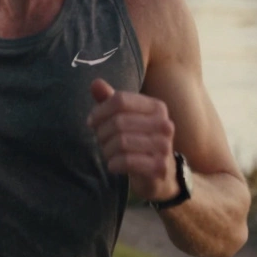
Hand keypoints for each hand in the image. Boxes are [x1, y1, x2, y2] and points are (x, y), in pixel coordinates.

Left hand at [87, 79, 178, 201]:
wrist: (159, 174)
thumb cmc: (136, 140)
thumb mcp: (123, 117)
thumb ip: (109, 99)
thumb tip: (95, 82)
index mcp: (157, 107)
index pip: (120, 100)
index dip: (99, 111)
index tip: (92, 122)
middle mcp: (164, 125)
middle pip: (118, 121)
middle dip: (102, 133)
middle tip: (101, 141)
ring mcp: (164, 147)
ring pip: (121, 142)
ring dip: (107, 150)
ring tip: (108, 153)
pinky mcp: (159, 167)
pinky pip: (126, 161)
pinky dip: (114, 163)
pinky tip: (114, 165)